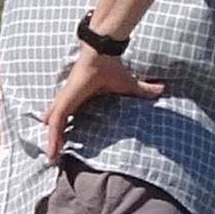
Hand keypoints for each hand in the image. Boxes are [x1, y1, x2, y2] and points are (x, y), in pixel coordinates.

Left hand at [41, 44, 163, 161]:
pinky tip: (52, 149)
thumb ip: (142, 91)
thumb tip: (162, 89)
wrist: (102, 54)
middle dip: (54, 141)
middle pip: (57, 125)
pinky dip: (53, 135)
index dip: (65, 132)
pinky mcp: (64, 101)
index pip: (68, 119)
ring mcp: (64, 101)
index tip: (65, 146)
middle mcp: (68, 101)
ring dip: (52, 142)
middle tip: (53, 158)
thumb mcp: (128, 86)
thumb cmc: (111, 68)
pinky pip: (56, 122)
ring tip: (51, 159)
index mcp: (79, 100)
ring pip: (54, 126)